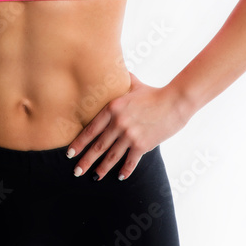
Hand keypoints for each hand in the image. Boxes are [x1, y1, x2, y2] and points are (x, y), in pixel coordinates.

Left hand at [65, 72, 190, 180]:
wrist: (175, 101)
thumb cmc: (154, 92)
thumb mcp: (134, 84)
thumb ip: (121, 81)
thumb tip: (114, 68)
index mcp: (112, 108)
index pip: (90, 129)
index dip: (79, 143)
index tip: (70, 153)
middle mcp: (118, 123)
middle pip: (98, 146)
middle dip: (85, 160)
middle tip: (76, 171)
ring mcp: (130, 135)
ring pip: (112, 156)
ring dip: (102, 168)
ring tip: (94, 176)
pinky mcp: (143, 144)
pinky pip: (130, 161)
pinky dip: (125, 170)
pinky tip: (120, 177)